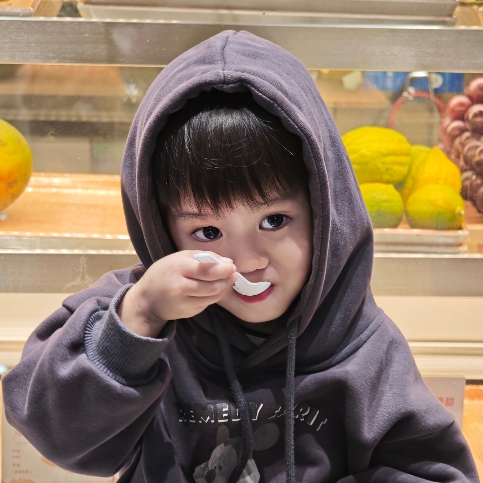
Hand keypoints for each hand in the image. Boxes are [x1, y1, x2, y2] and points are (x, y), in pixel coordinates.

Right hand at [118, 251, 236, 337]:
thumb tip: (227, 262)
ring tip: (226, 279)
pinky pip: (208, 303)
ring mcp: (185, 303)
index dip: (223, 269)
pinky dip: (214, 295)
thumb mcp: (179, 258)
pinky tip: (212, 288)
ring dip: (224, 287)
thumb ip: (203, 257)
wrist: (147, 300)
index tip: (232, 265)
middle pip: (214, 286)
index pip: (206, 270)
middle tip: (233, 272)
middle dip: (227, 279)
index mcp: (178, 268)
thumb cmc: (164, 273)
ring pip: (214, 296)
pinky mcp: (189, 313)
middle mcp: (181, 287)